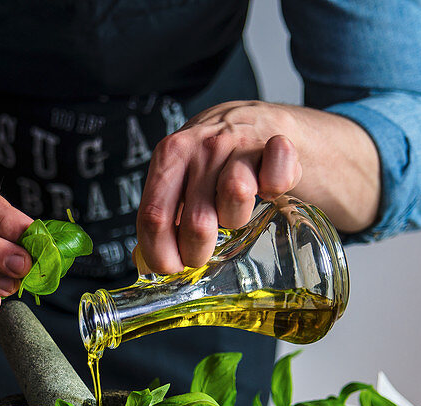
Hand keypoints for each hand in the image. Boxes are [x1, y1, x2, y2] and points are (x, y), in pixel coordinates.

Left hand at [134, 101, 379, 273]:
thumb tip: (143, 262)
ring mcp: (240, 143)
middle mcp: (202, 146)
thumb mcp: (178, 181)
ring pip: (236, 197)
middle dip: (198, 251)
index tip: (171, 268)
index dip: (161, 254)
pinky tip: (269, 191)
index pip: (153, 217)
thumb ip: (161, 218)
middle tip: (203, 253)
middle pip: (196, 220)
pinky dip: (275, 189)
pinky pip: (278, 178)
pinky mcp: (277, 143)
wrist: (256, 123)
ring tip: (234, 214)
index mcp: (170, 157)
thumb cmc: (213, 162)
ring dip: (236, 219)